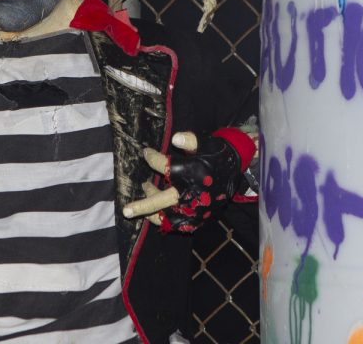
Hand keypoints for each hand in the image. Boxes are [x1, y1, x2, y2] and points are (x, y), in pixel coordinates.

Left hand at [122, 129, 254, 232]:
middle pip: (162, 200)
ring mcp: (197, 206)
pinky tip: (159, 216)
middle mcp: (193, 191)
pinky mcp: (202, 215)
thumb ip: (189, 140)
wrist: (235, 166)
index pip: (164, 166)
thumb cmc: (216, 152)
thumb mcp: (205, 142)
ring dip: (153, 214)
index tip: (146, 153)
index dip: (152, 158)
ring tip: (141, 210)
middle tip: (126, 210)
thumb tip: (175, 138)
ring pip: (169, 216)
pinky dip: (168, 222)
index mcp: (193, 171)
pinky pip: (181, 224)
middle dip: (143, 205)